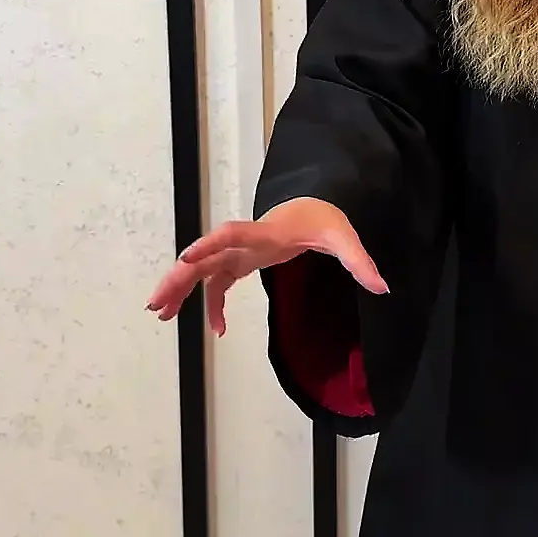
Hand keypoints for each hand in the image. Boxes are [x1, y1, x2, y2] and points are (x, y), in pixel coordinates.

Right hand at [145, 197, 387, 336]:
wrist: (315, 206)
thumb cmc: (326, 219)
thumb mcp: (345, 239)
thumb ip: (360, 262)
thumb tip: (382, 287)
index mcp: (265, 232)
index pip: (232, 235)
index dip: (209, 245)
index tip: (186, 258)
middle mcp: (245, 241)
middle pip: (204, 258)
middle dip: (178, 278)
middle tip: (154, 303)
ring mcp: (240, 252)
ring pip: (202, 271)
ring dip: (180, 290)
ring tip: (159, 314)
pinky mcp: (242, 262)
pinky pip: (218, 284)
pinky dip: (212, 305)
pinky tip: (217, 330)